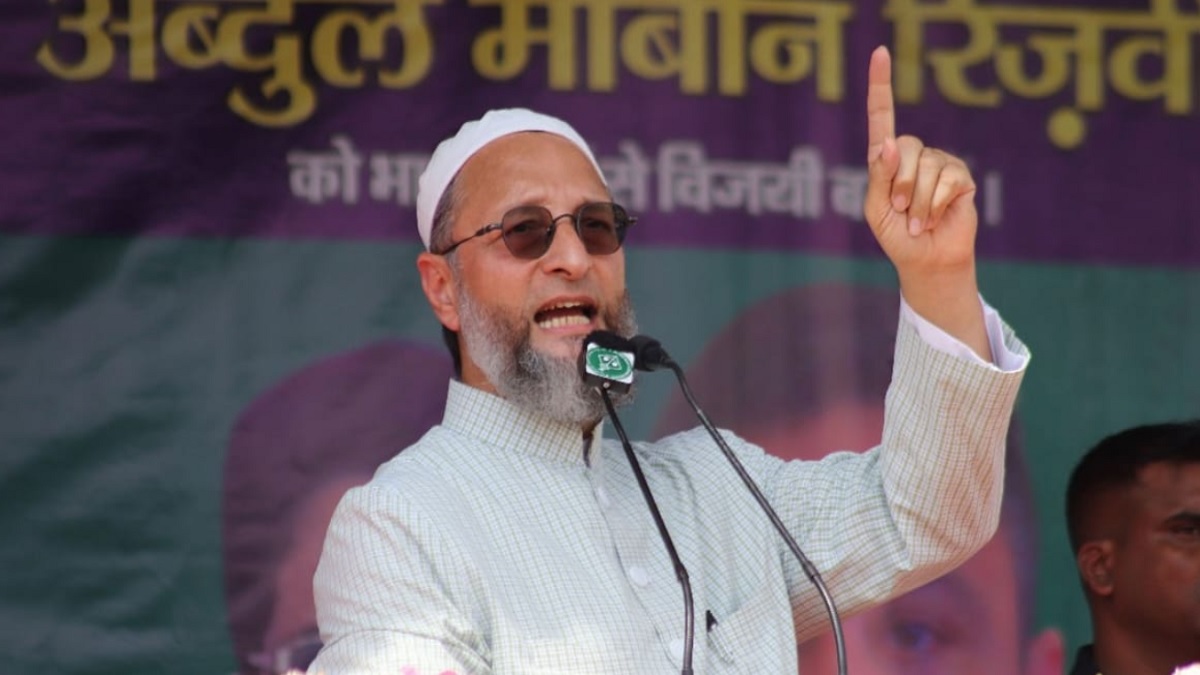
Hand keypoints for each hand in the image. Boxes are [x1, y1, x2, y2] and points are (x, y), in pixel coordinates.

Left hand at [863, 46, 990, 360]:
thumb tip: (887, 143)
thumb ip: (878, 176)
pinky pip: (946, 180)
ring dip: (916, 203)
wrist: (925, 259)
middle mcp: (914, 154)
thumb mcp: (875, 207)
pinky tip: (934, 219)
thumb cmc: (896, 234)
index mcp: (886, 159)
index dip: (880, 85)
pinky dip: (933, 206)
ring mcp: (940, 162)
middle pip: (902, 147)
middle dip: (898, 185)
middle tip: (899, 211)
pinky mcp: (961, 176)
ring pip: (924, 168)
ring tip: (917, 221)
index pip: (882, 116)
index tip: (879, 52)